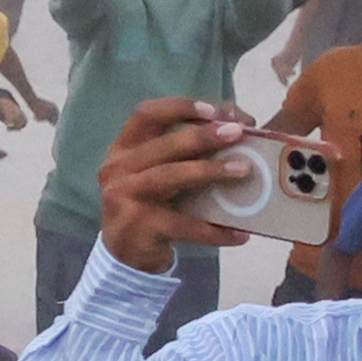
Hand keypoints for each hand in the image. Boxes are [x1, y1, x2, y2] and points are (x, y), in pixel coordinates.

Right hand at [91, 99, 258, 274]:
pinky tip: (240, 233)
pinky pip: (182, 225)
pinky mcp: (138, 228)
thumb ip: (190, 146)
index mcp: (124, 149)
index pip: (145, 115)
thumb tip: (237, 120)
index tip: (211, 111)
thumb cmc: (152, 203)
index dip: (178, 108)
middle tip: (237, 133)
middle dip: (202, 136)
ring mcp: (124, 199)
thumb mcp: (163, 170)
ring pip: (168, 177)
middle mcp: (118, 170)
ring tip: (243, 170)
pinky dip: (213, 229)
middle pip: (162, 145)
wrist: (126, 252)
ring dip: (208, 171)